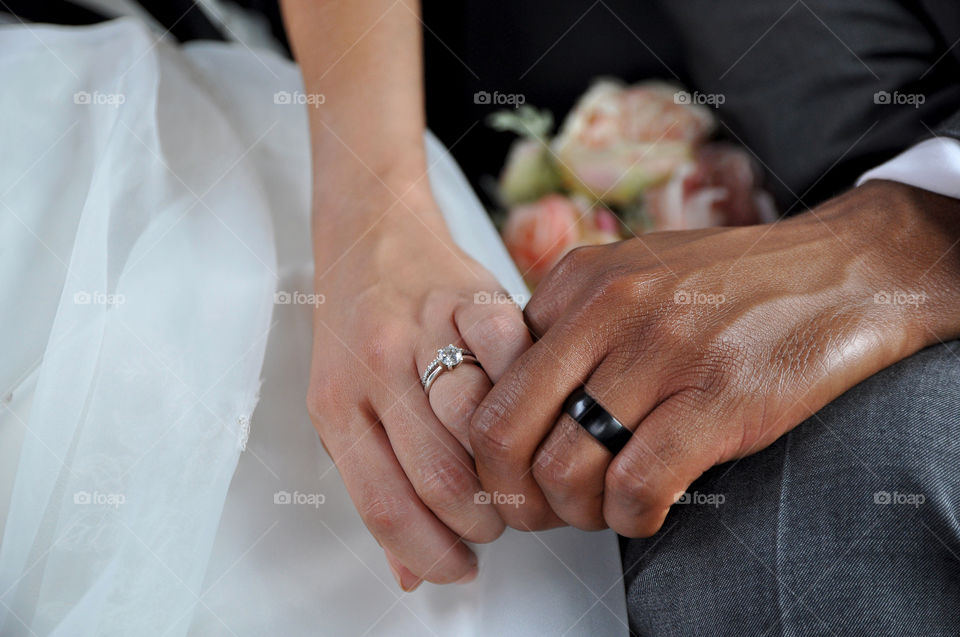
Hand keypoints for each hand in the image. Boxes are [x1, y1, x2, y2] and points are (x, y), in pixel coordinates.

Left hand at [307, 186, 531, 587]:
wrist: (370, 233)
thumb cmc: (358, 327)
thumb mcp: (343, 404)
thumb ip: (375, 482)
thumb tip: (410, 572)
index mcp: (337, 404)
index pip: (384, 505)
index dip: (431, 554)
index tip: (458, 568)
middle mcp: (375, 368)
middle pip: (439, 476)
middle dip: (481, 522)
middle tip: (496, 524)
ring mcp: (426, 329)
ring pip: (480, 423)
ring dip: (512, 469)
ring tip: (519, 477)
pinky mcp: (473, 295)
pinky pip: (514, 357)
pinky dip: (536, 394)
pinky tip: (539, 411)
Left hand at [469, 180, 959, 535]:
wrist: (840, 272)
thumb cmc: (730, 283)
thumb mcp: (631, 273)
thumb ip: (569, 322)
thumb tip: (515, 398)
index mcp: (576, 280)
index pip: (489, 382)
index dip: (490, 446)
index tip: (513, 472)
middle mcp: (608, 309)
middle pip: (503, 430)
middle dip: (511, 493)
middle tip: (538, 511)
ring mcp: (663, 352)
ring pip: (563, 468)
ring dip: (574, 512)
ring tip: (602, 508)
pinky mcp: (719, 399)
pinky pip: (637, 486)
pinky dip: (629, 518)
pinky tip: (646, 510)